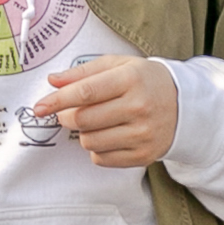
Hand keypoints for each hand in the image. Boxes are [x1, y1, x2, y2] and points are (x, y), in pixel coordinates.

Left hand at [36, 55, 179, 167]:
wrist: (184, 105)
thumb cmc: (145, 81)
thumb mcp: (118, 65)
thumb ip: (83, 72)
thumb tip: (53, 81)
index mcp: (131, 79)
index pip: (84, 93)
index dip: (57, 100)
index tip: (40, 107)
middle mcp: (139, 107)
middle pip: (83, 120)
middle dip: (66, 117)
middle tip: (69, 112)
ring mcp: (143, 134)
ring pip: (90, 142)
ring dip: (83, 133)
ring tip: (95, 122)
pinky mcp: (143, 155)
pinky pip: (101, 159)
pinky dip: (97, 149)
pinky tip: (108, 135)